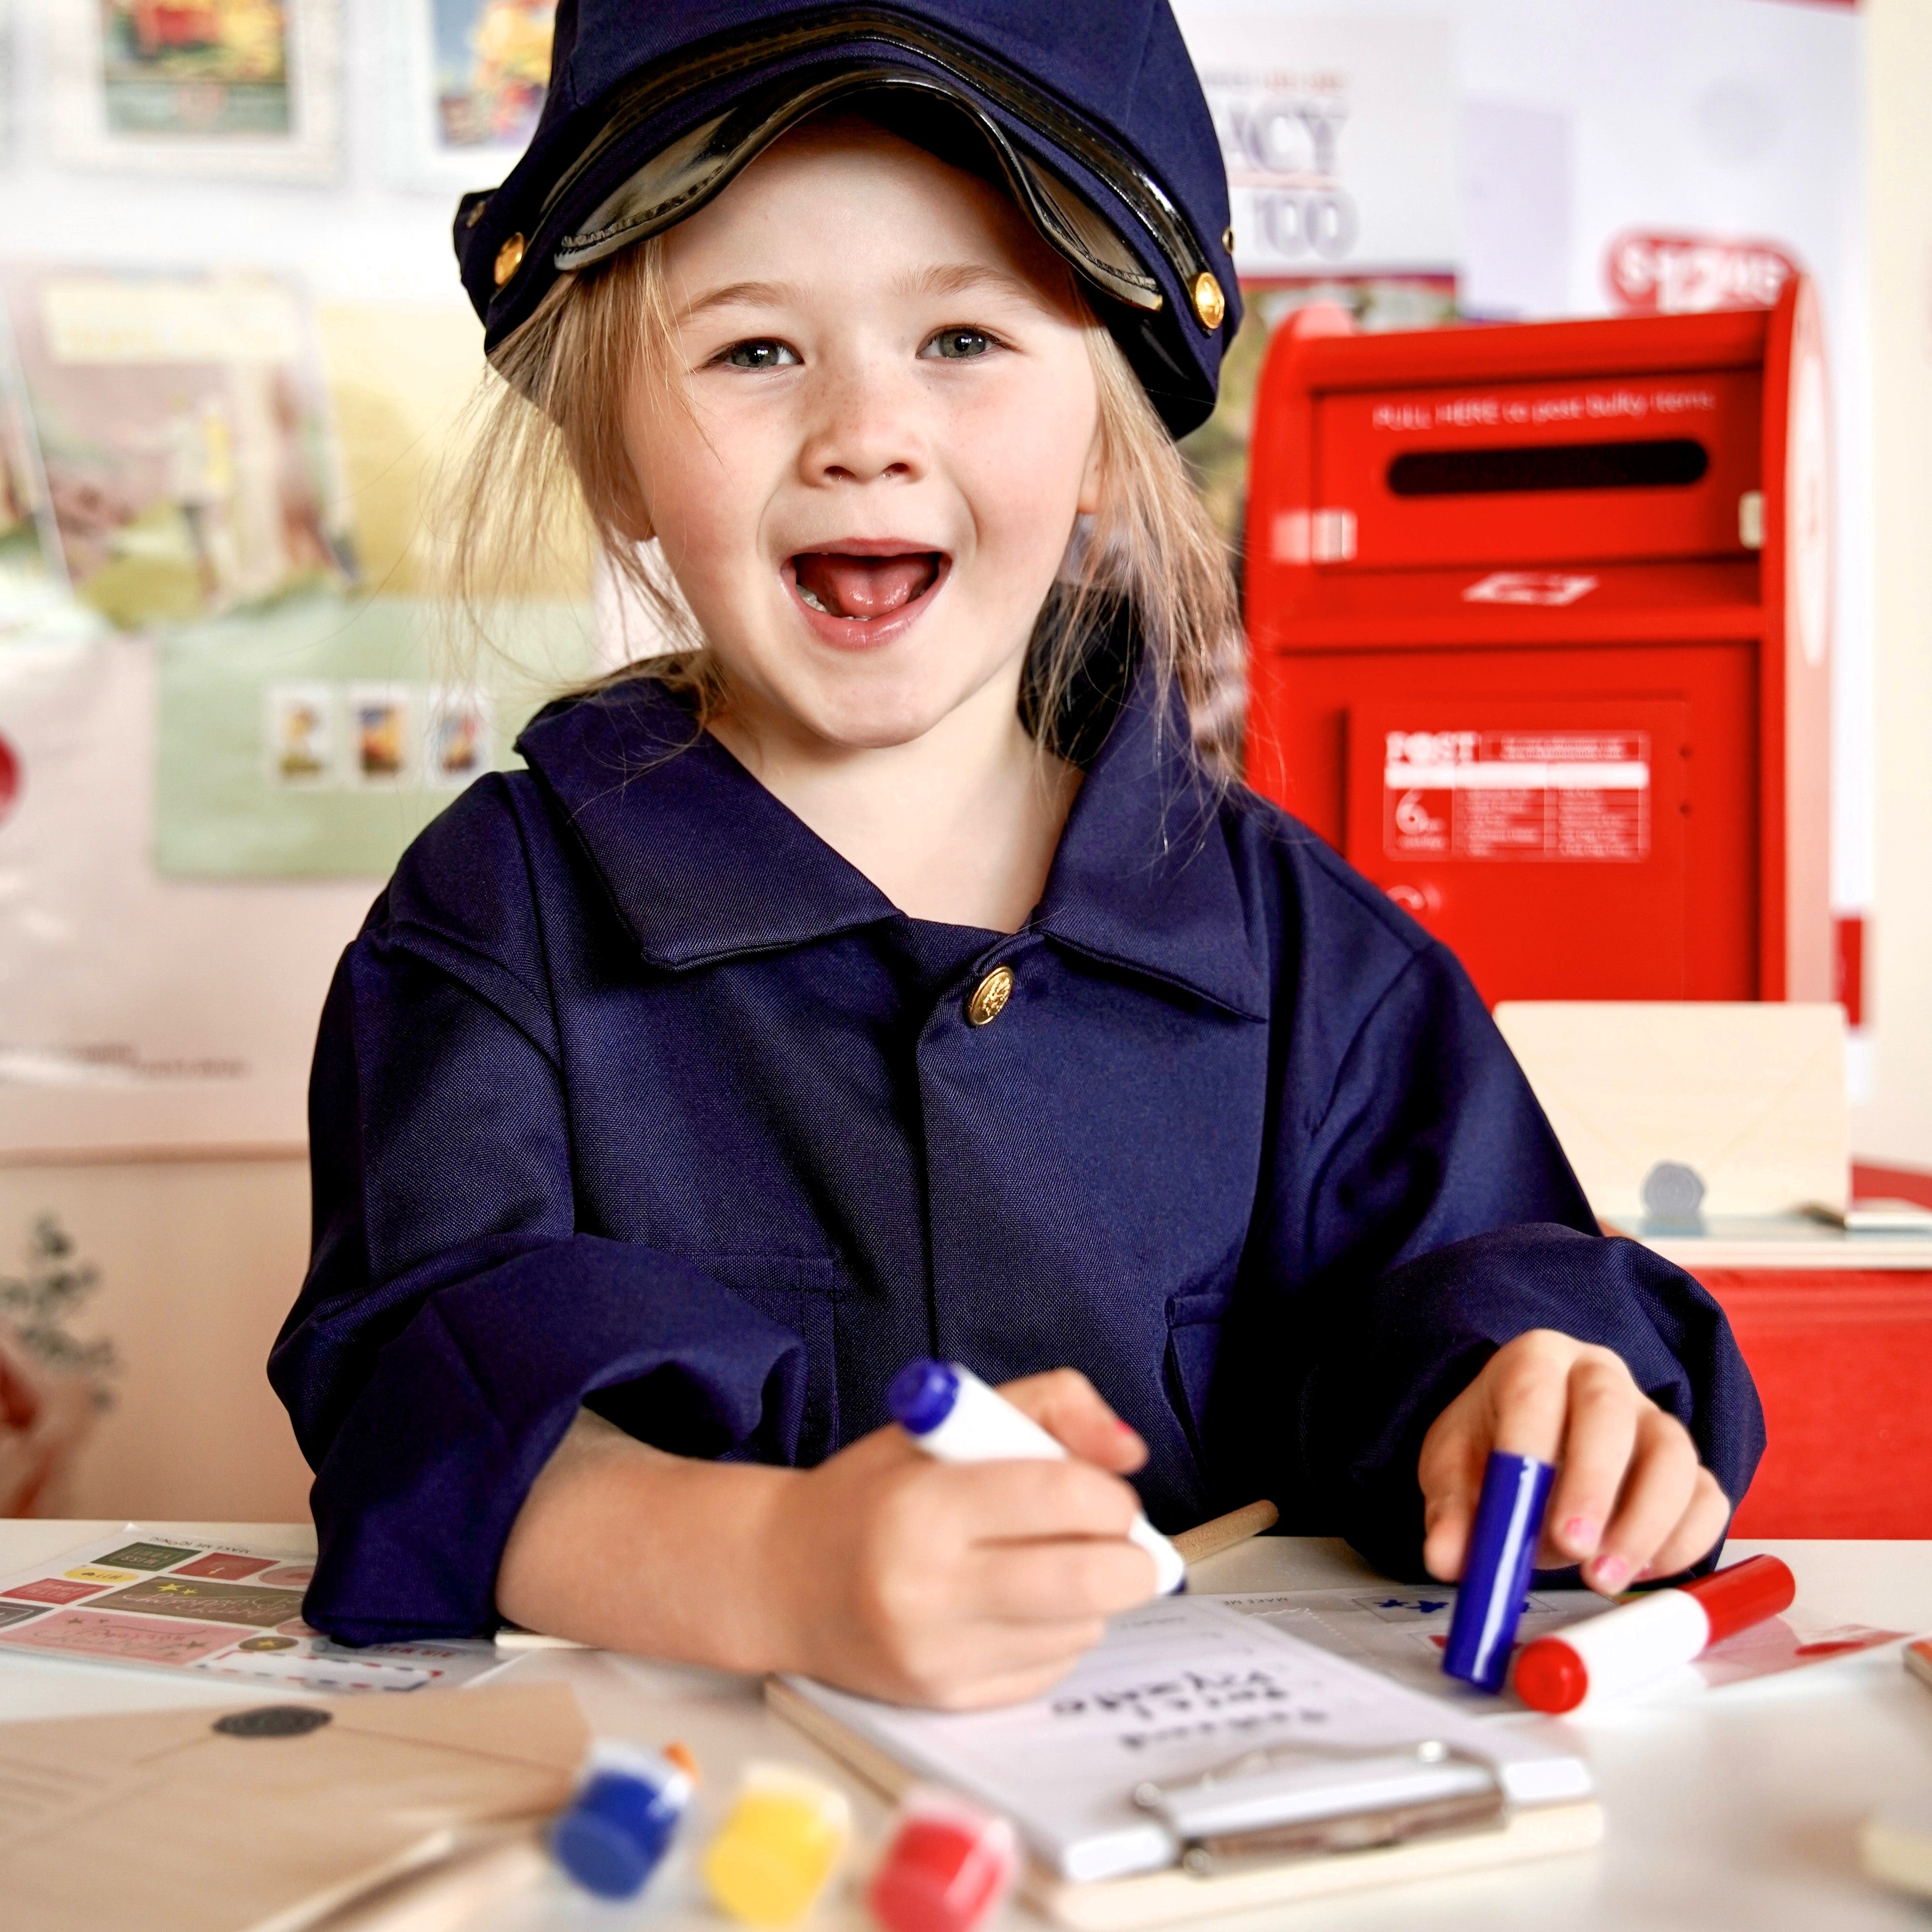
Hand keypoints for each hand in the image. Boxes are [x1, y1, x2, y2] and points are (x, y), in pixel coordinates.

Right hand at [761, 1369, 1157, 1707]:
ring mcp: (938, 1655)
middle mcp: (928, 1588)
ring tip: (1050, 1560)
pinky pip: (1050, 1670)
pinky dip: (1058, 1634)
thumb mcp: (950, 1420)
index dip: (1110, 1493)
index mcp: (925, 1506)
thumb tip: (1129, 1452)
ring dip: (1093, 1594)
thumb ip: (1051, 1407)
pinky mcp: (948, 1700)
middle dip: (1131, 1557)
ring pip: (1080, 1628)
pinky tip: (1022, 1604)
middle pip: (1089, 1580)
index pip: (1064, 1498)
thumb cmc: (871, 1494)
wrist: (782, 1578)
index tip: (1106, 1490)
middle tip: (1120, 1537)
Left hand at [1418, 1330, 1729, 1595]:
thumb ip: (1450, 1512)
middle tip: (1577, 1554)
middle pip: (1612, 1414)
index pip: (1535, 1391)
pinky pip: (1708, 1497)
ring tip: (1605, 1578)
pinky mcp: (1688, 1465)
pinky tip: (1643, 1572)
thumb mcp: (1453, 1468)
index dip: (1535, 1451)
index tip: (1533, 1514)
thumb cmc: (1492, 1444)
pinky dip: (1686, 1540)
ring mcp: (1651, 1417)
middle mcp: (1600, 1375)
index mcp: (1535, 1360)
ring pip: (1673, 1456)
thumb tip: (1445, 1558)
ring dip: (1646, 1524)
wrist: (1530, 1439)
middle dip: (1596, 1487)